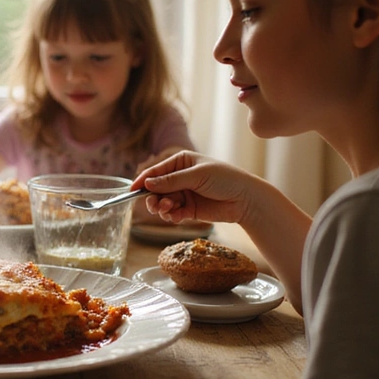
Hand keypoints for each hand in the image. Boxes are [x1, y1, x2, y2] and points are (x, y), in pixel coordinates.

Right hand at [132, 151, 264, 224]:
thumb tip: (148, 184)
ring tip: (168, 209)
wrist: (246, 199)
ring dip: (161, 207)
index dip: (143, 180)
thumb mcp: (196, 175)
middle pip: (156, 188)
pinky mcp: (189, 209)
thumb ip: (171, 181)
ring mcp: (184, 194)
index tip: (132, 191)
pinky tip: (175, 216)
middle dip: (153, 197)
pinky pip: (172, 213)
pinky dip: (170, 216)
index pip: (156, 171)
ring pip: (162, 202)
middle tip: (154, 204)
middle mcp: (179, 178)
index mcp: (180, 162)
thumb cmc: (225, 179)